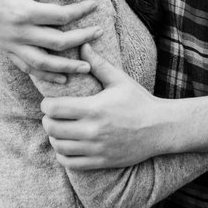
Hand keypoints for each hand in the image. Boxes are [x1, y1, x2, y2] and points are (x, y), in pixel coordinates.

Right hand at [0, 0, 99, 82]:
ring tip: (87, 68)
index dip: (81, 11)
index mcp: (23, 11)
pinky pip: (28, 68)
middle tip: (99, 33)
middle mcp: (17, 32)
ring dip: (67, 67)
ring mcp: (11, 44)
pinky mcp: (7, 51)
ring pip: (43, 63)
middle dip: (82, 38)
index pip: (61, 16)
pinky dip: (46, 76)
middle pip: (57, 42)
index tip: (94, 5)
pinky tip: (63, 79)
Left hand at [42, 44, 161, 168]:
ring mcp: (96, 148)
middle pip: (52, 128)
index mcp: (95, 108)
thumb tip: (83, 45)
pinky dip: (63, 154)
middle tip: (53, 115)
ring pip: (58, 146)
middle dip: (48, 119)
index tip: (50, 101)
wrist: (160, 128)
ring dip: (54, 137)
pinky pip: (69, 163)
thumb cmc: (139, 101)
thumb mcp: (119, 80)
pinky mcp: (100, 161)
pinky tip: (68, 145)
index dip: (47, 104)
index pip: (54, 109)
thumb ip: (98, 64)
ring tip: (60, 129)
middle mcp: (93, 130)